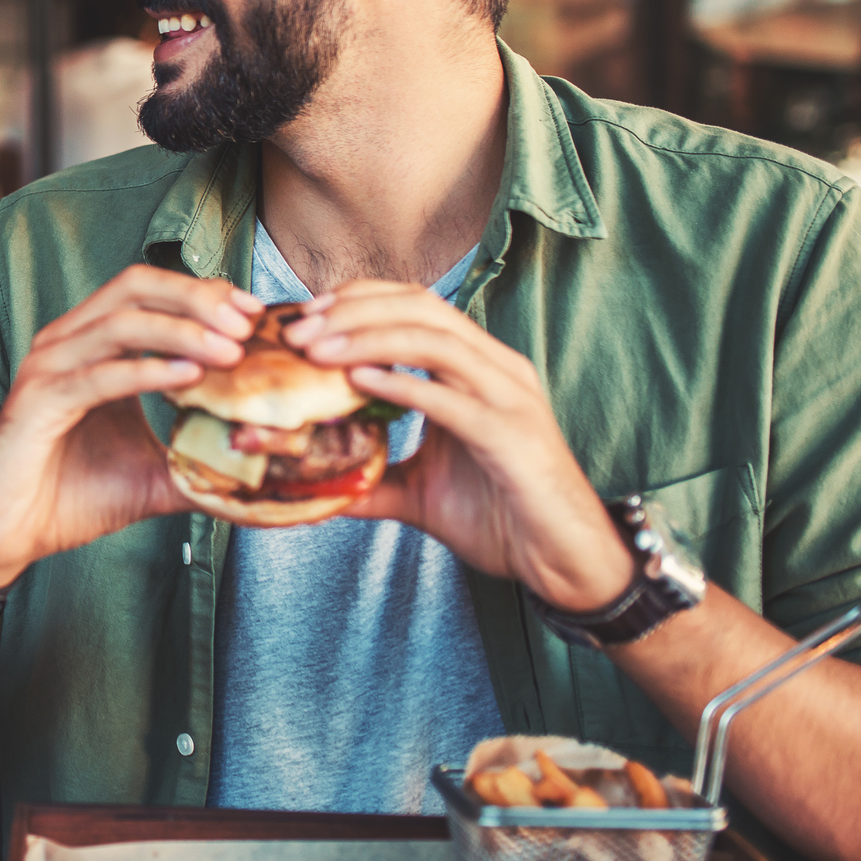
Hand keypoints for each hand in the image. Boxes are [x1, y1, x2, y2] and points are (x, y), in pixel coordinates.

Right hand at [0, 265, 258, 594]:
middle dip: (197, 297)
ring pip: (120, 322)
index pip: (151, 293)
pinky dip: (148, 370)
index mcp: (91, 345)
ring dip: (182, 330)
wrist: (4, 536)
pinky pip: (100, 375)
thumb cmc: (69, 497)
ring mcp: (49, 368)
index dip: (204, 294)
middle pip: (135, 287)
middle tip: (247, 321)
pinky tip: (190, 376)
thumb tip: (262, 470)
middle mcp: (67, 343)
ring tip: (231, 349)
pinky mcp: (38, 403)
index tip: (255, 315)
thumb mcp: (153, 474)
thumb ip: (200, 460)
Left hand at [281, 281, 631, 610]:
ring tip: (317, 352)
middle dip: (352, 310)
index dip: (357, 299)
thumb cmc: (500, 518)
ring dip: (368, 338)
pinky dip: (402, 383)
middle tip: (298, 333)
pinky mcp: (511, 435)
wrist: (562, 561)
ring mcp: (508, 397)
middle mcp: (497, 369)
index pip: (415, 304)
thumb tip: (311, 483)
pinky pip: (451, 398)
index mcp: (477, 367)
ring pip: (434, 340)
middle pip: (421, 307)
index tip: (305, 318)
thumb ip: (370, 477)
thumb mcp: (418, 490)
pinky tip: (360, 382)